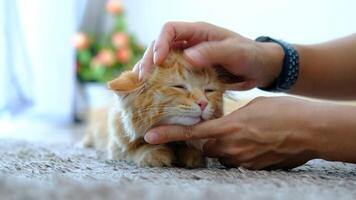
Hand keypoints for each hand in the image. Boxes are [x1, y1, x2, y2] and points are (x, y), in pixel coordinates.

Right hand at [134, 21, 283, 89]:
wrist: (262, 69)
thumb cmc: (251, 55)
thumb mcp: (234, 52)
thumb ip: (212, 52)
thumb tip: (187, 58)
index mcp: (199, 32)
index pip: (170, 30)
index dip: (160, 44)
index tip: (157, 62)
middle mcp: (191, 43)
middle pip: (161, 45)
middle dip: (149, 60)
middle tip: (142, 78)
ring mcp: (190, 58)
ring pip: (163, 61)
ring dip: (151, 71)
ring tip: (141, 85)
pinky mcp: (193, 72)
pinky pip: (173, 74)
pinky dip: (162, 81)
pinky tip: (155, 92)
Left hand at [144, 97, 332, 169]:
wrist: (310, 130)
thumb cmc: (283, 112)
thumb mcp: (252, 106)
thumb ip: (231, 117)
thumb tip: (221, 124)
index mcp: (228, 128)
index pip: (191, 133)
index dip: (169, 134)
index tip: (150, 136)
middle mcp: (231, 148)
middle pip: (204, 146)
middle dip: (204, 139)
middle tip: (216, 128)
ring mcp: (242, 160)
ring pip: (220, 155)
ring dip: (223, 146)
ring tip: (244, 133)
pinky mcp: (253, 168)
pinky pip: (236, 162)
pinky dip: (238, 153)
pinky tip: (253, 142)